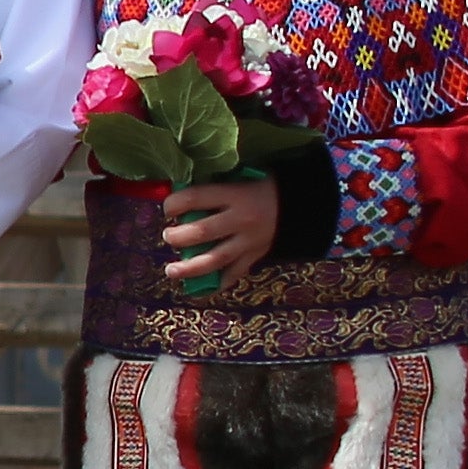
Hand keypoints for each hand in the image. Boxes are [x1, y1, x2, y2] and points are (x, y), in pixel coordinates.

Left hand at [162, 174, 279, 285]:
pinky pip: (234, 274)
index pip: (196, 198)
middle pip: (203, 232)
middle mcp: (241, 219)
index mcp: (235, 194)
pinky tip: (200, 290)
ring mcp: (249, 242)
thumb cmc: (262, 186)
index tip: (167, 209)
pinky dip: (217, 284)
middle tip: (167, 237)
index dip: (175, 203)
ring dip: (190, 267)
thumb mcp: (240, 178)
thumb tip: (180, 198)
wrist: (300, 204)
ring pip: (215, 258)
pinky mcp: (255, 256)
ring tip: (171, 271)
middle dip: (179, 237)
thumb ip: (214, 189)